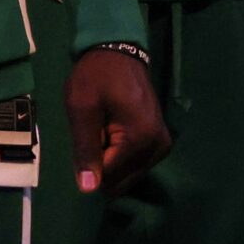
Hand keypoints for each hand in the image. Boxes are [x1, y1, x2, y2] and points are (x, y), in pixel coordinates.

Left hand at [66, 47, 170, 195]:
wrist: (118, 54)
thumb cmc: (96, 76)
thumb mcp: (81, 108)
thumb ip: (85, 149)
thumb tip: (88, 189)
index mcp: (141, 140)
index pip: (110, 176)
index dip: (87, 164)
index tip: (81, 139)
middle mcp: (158, 148)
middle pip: (122, 179)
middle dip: (100, 165)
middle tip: (90, 134)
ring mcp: (162, 147)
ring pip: (128, 174)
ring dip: (108, 161)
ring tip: (99, 131)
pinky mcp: (160, 144)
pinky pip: (135, 164)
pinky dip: (118, 157)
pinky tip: (108, 135)